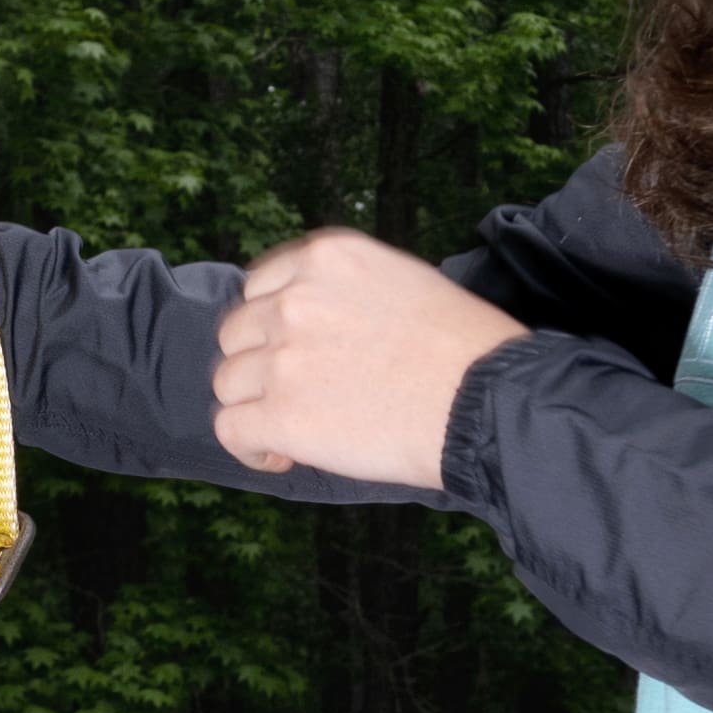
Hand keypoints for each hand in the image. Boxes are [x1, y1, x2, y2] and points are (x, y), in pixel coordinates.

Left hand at [217, 227, 520, 490]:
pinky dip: (250, 447)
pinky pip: (230, 430)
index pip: (261, 284)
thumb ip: (348, 291)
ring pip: (228, 382)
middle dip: (259, 363)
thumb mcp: (404, 281)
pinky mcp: (281, 415)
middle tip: (296, 391)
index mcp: (327, 257)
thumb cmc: (466, 348)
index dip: (269, 323)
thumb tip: (321, 324)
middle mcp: (295, 299)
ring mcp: (283, 357)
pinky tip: (281, 455)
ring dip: (254, 404)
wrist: (484, 400)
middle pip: (237, 333)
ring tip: (291, 428)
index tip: (290, 348)